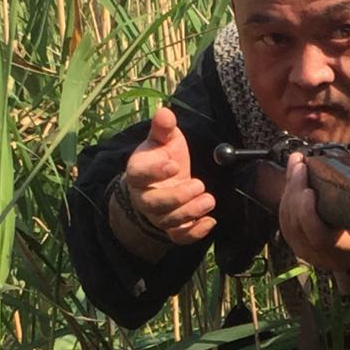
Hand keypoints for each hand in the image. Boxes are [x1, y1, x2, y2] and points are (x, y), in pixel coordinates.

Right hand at [124, 107, 216, 244]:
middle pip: (154, 204)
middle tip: (200, 186)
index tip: (174, 164)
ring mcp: (158, 215)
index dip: (154, 172)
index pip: (140, 175)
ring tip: (209, 200)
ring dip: (190, 213)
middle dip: (178, 197)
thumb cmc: (162, 157)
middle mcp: (145, 197)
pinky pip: (179, 237)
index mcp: (138, 173)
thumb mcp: (163, 140)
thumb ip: (163, 128)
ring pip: (168, 221)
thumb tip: (165, 111)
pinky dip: (195, 234)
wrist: (160, 183)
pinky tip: (211, 222)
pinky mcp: (172, 228)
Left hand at [278, 152, 349, 274]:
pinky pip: (284, 217)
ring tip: (295, 164)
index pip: (314, 232)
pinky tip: (291, 179)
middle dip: (295, 188)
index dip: (307, 212)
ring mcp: (301, 248)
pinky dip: (287, 195)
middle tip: (300, 164)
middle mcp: (314, 251)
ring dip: (289, 187)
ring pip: (287, 216)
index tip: (309, 190)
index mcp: (335, 249)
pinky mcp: (293, 242)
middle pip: (295, 220)